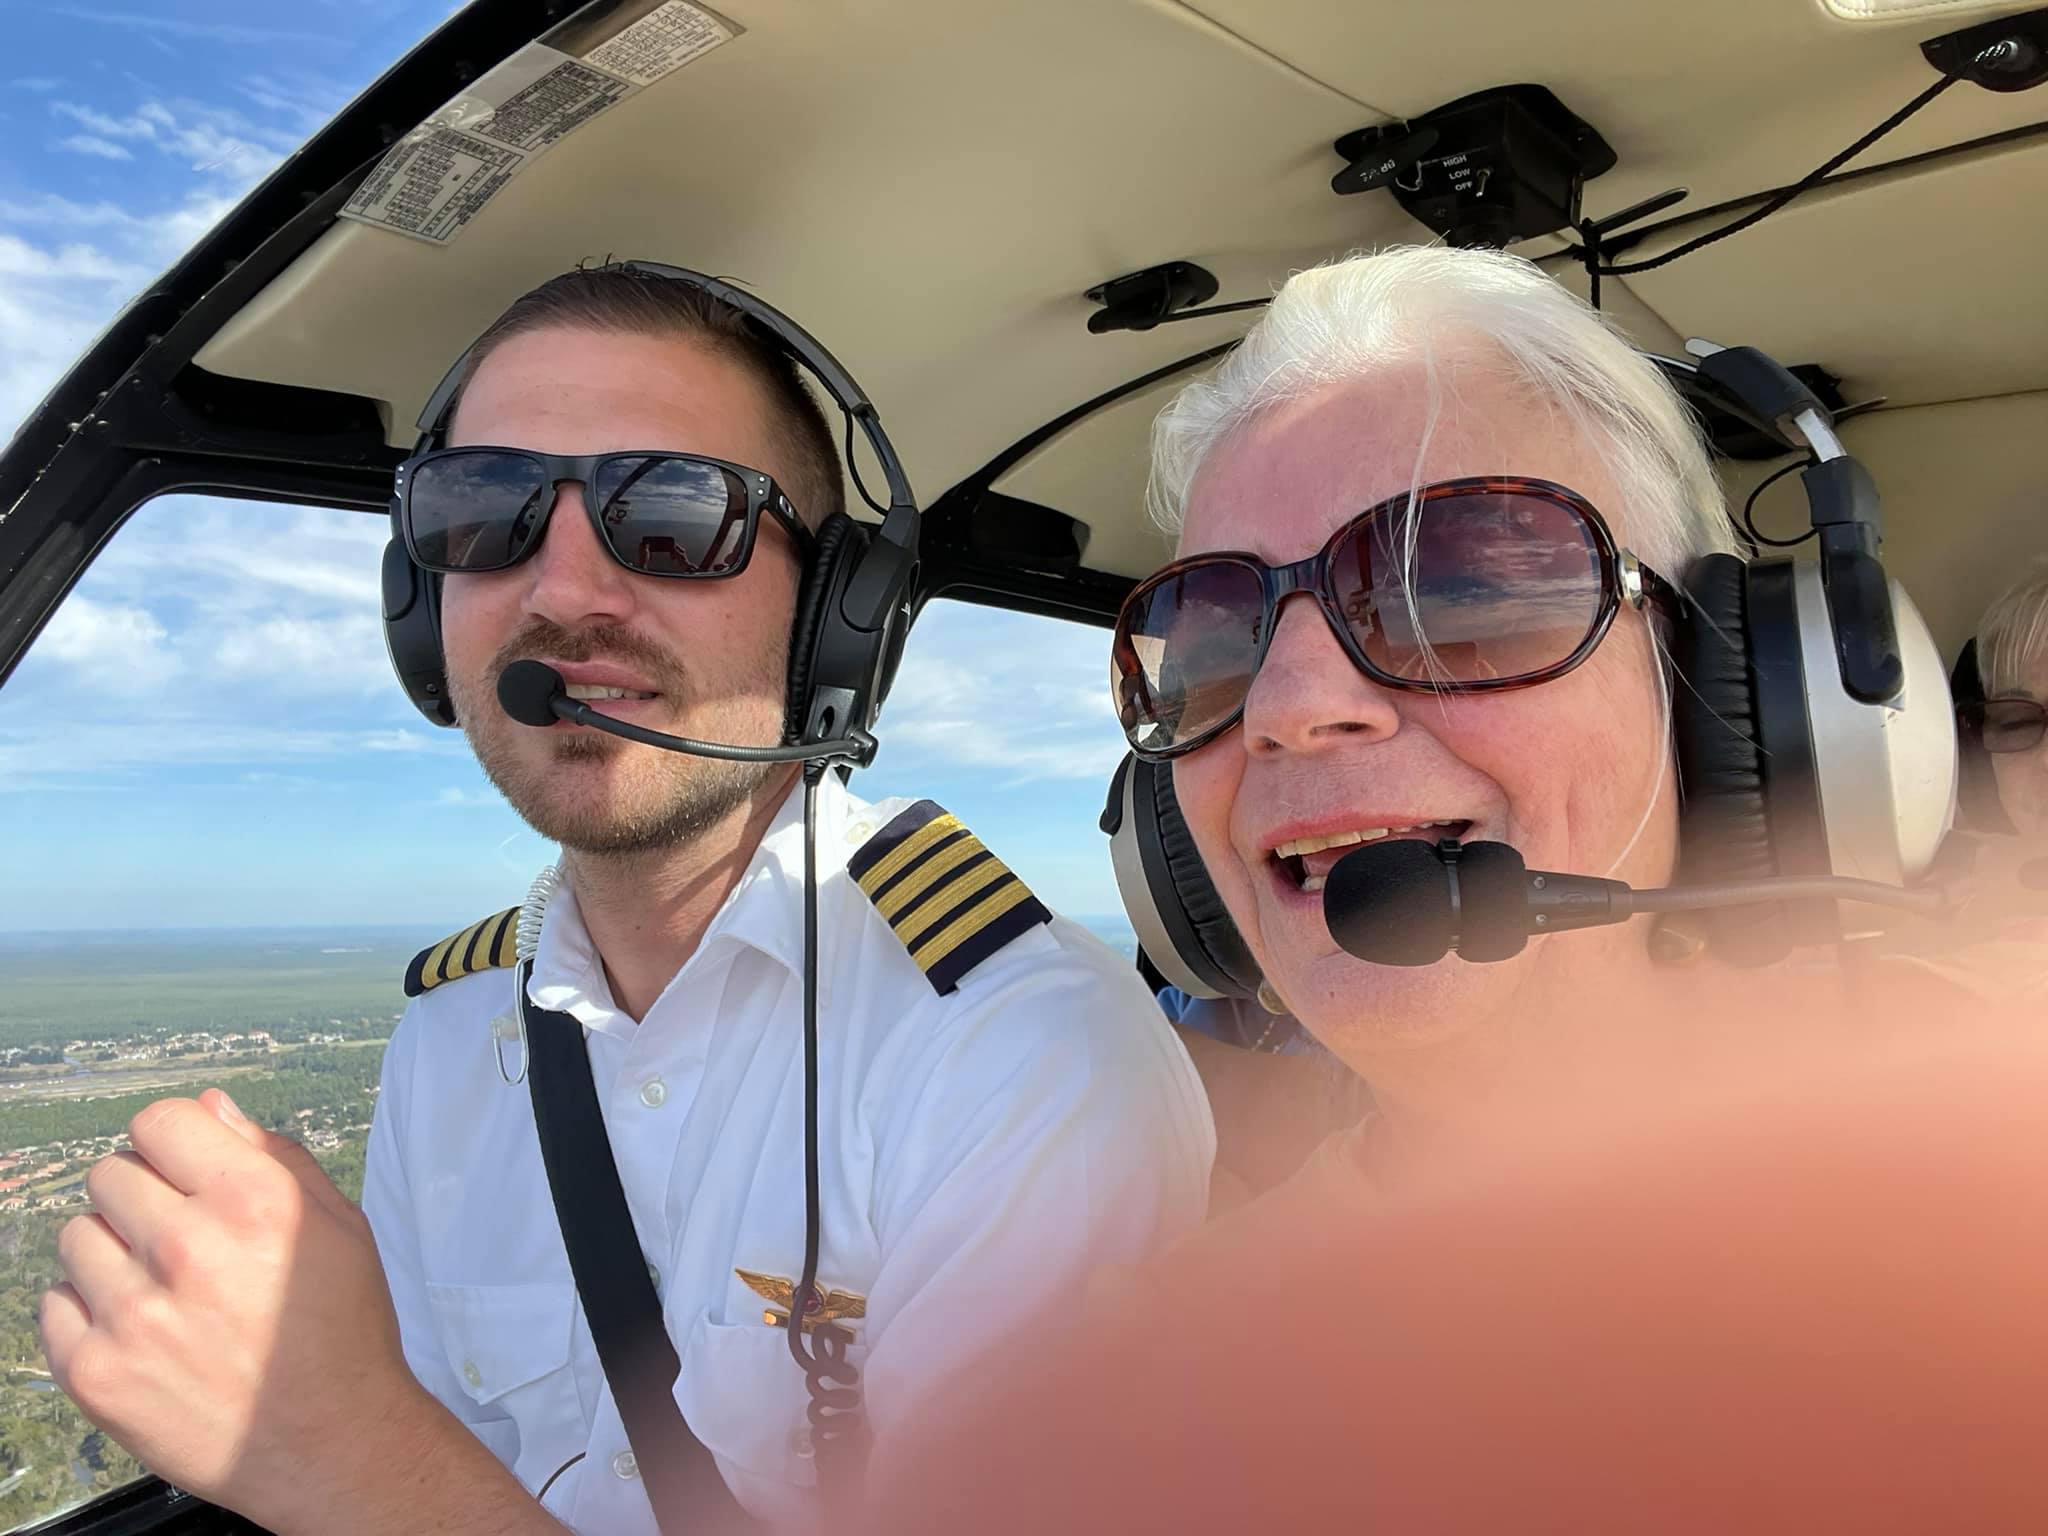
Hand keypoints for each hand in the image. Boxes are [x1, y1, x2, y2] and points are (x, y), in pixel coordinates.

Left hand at [38, 1089, 441, 1529]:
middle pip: (109, 1174)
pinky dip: (87, 1312)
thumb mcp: (339, 1225)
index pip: (159, 1121)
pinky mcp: (97, 1371)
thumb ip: (274, 1156)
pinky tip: (138, 1329)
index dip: (173, 1143)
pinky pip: (53, 1305)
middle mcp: (188, 1248)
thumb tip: (210, 1108)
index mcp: (254, 1201)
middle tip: (177, 1238)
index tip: (185, 1171)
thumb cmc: (342, 1330)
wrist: (332, 1444)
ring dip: (111, 1253)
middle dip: (141, 1196)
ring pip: (75, 1237)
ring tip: (159, 1289)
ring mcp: (135, 1313)